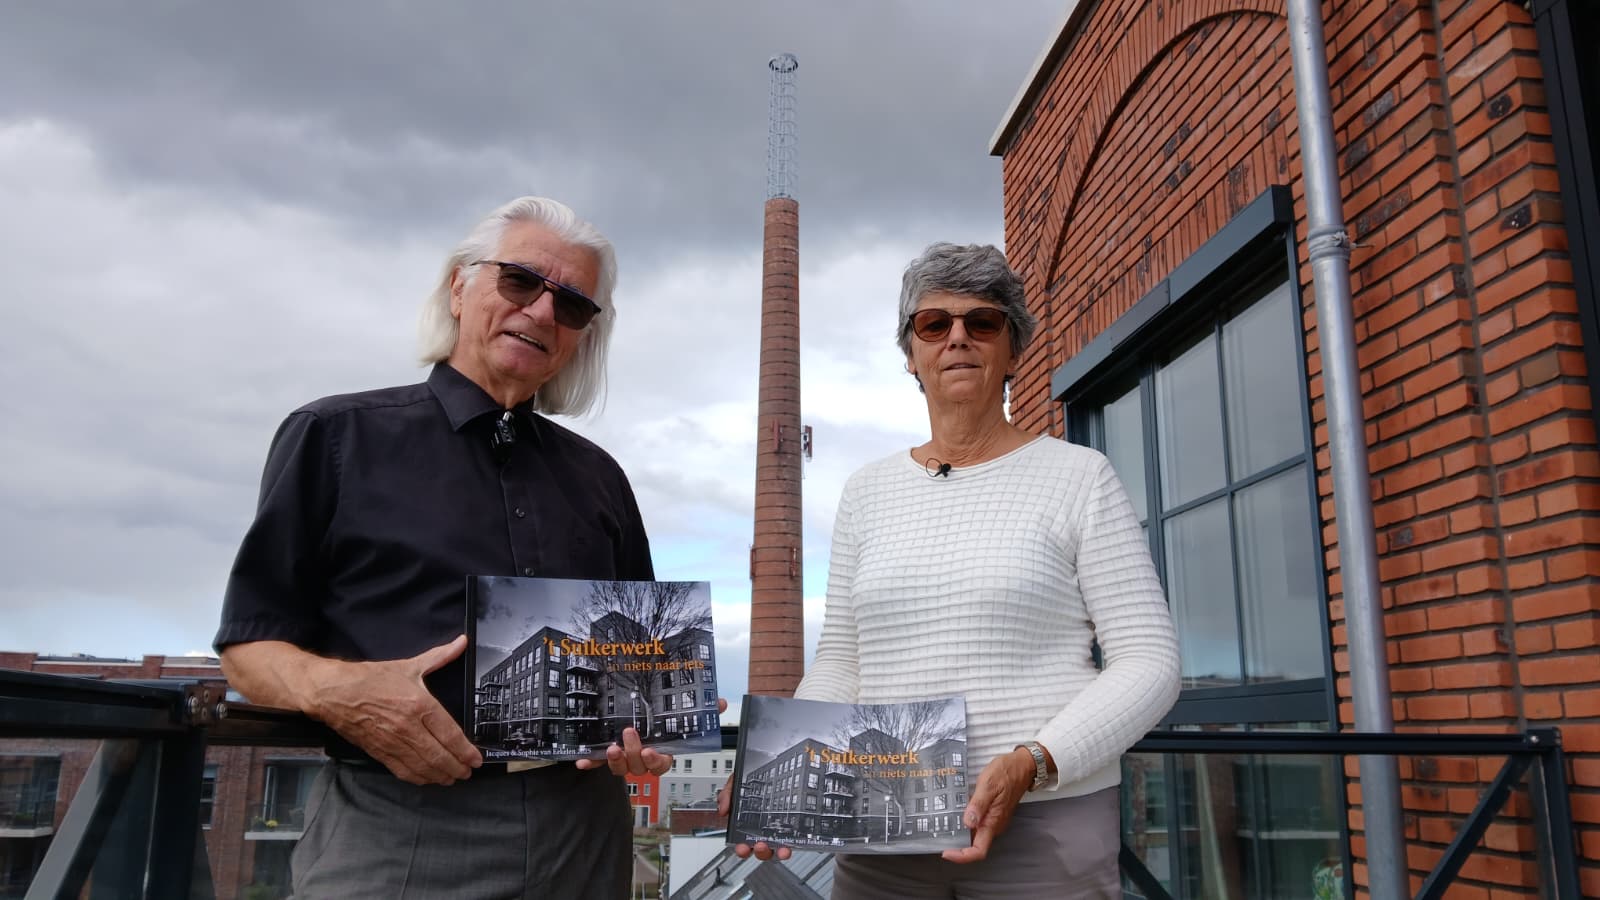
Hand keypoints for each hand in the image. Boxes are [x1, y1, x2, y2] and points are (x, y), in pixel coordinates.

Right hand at [305, 634, 482, 785]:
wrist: (334, 692)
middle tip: (468, 772)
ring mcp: (393, 742)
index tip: (476, 759)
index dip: (466, 751)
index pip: (450, 734)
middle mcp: (409, 727)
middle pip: (440, 755)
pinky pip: (403, 771)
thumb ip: (439, 656)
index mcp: (420, 705)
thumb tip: (461, 642)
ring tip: (453, 778)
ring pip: (423, 767)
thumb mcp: (409, 665)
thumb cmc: (370, 678)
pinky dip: (418, 778)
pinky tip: (428, 779)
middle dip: (458, 767)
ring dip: (441, 776)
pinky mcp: (379, 752)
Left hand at [577, 697, 730, 776]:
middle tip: (629, 734)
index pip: (661, 764)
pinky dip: (590, 764)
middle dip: (634, 753)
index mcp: (660, 751)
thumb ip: (703, 710)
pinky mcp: (606, 757)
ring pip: (620, 769)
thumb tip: (722, 702)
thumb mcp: (681, 714)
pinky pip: (598, 764)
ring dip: (615, 761)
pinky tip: (581, 762)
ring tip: (611, 748)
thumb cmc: (661, 720)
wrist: (634, 717)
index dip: (655, 760)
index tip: (651, 751)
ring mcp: (624, 759)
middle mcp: (641, 759)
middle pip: (639, 766)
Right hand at [717, 758, 790, 860]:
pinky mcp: (792, 826)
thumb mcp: (736, 782)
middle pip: (761, 850)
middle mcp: (763, 830)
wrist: (769, 765)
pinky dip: (792, 843)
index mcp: (748, 823)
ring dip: (777, 851)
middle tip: (759, 844)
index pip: (744, 842)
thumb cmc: (754, 779)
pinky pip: (793, 839)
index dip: (743, 849)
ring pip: (777, 848)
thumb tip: (723, 809)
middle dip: (760, 851)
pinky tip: (792, 842)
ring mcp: (778, 829)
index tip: (742, 848)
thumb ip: (728, 793)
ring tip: (779, 845)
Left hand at [941, 747, 1035, 863]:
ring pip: (974, 835)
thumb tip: (968, 823)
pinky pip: (977, 824)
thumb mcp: (988, 785)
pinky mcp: (991, 813)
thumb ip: (978, 805)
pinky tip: (953, 814)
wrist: (1022, 766)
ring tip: (941, 827)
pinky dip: (964, 823)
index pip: (979, 850)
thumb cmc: (1006, 773)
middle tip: (938, 839)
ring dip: (959, 835)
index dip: (962, 856)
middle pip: (974, 846)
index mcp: (993, 822)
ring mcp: (993, 820)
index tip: (946, 852)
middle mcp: (994, 825)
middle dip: (956, 846)